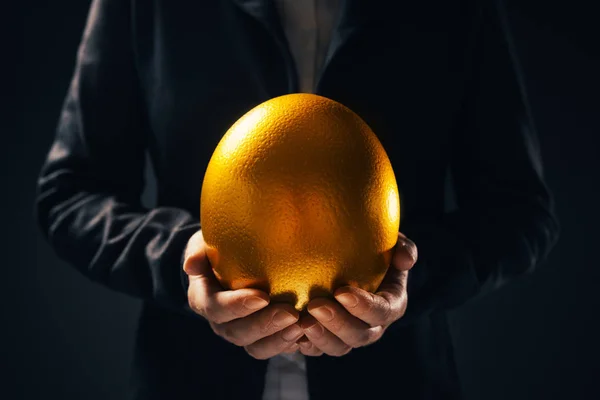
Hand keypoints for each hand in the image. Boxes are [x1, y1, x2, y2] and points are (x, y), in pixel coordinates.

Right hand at [183, 230, 304, 358]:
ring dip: (280, 339)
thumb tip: (190, 263)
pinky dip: (293, 344)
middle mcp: (222, 323)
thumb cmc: (217, 249)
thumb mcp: (203, 243)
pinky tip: (311, 333)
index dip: (238, 306)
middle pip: (239, 334)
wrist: (227, 265)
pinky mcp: (263, 337)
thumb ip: (198, 250)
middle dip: (265, 325)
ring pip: (257, 347)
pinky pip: (276, 348)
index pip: (217, 309)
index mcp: (205, 300)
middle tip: (292, 312)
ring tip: (303, 325)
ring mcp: (243, 333)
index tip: (262, 296)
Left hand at [297, 232, 417, 356]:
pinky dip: (305, 345)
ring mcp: (349, 335)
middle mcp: (372, 325)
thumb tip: (406, 260)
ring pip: (339, 347)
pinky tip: (291, 332)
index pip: (383, 311)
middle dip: (338, 324)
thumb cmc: (373, 247)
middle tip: (315, 305)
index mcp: (391, 304)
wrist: (351, 258)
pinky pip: (317, 349)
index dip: (364, 306)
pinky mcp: (327, 338)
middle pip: (360, 335)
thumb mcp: (391, 241)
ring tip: (302, 322)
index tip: (342, 291)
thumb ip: (402, 246)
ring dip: (321, 338)